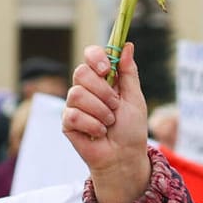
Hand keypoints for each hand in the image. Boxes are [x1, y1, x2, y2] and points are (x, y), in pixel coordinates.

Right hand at [64, 44, 150, 202]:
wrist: (124, 156)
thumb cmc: (131, 129)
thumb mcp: (134, 98)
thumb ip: (129, 73)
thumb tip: (127, 46)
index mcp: (103, 79)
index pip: (90, 55)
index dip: (96, 58)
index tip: (106, 69)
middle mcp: (86, 88)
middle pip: (80, 72)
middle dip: (103, 91)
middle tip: (114, 106)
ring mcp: (74, 105)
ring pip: (77, 95)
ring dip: (100, 111)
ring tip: (109, 123)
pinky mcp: (67, 122)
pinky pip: (73, 115)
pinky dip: (92, 126)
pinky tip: (98, 133)